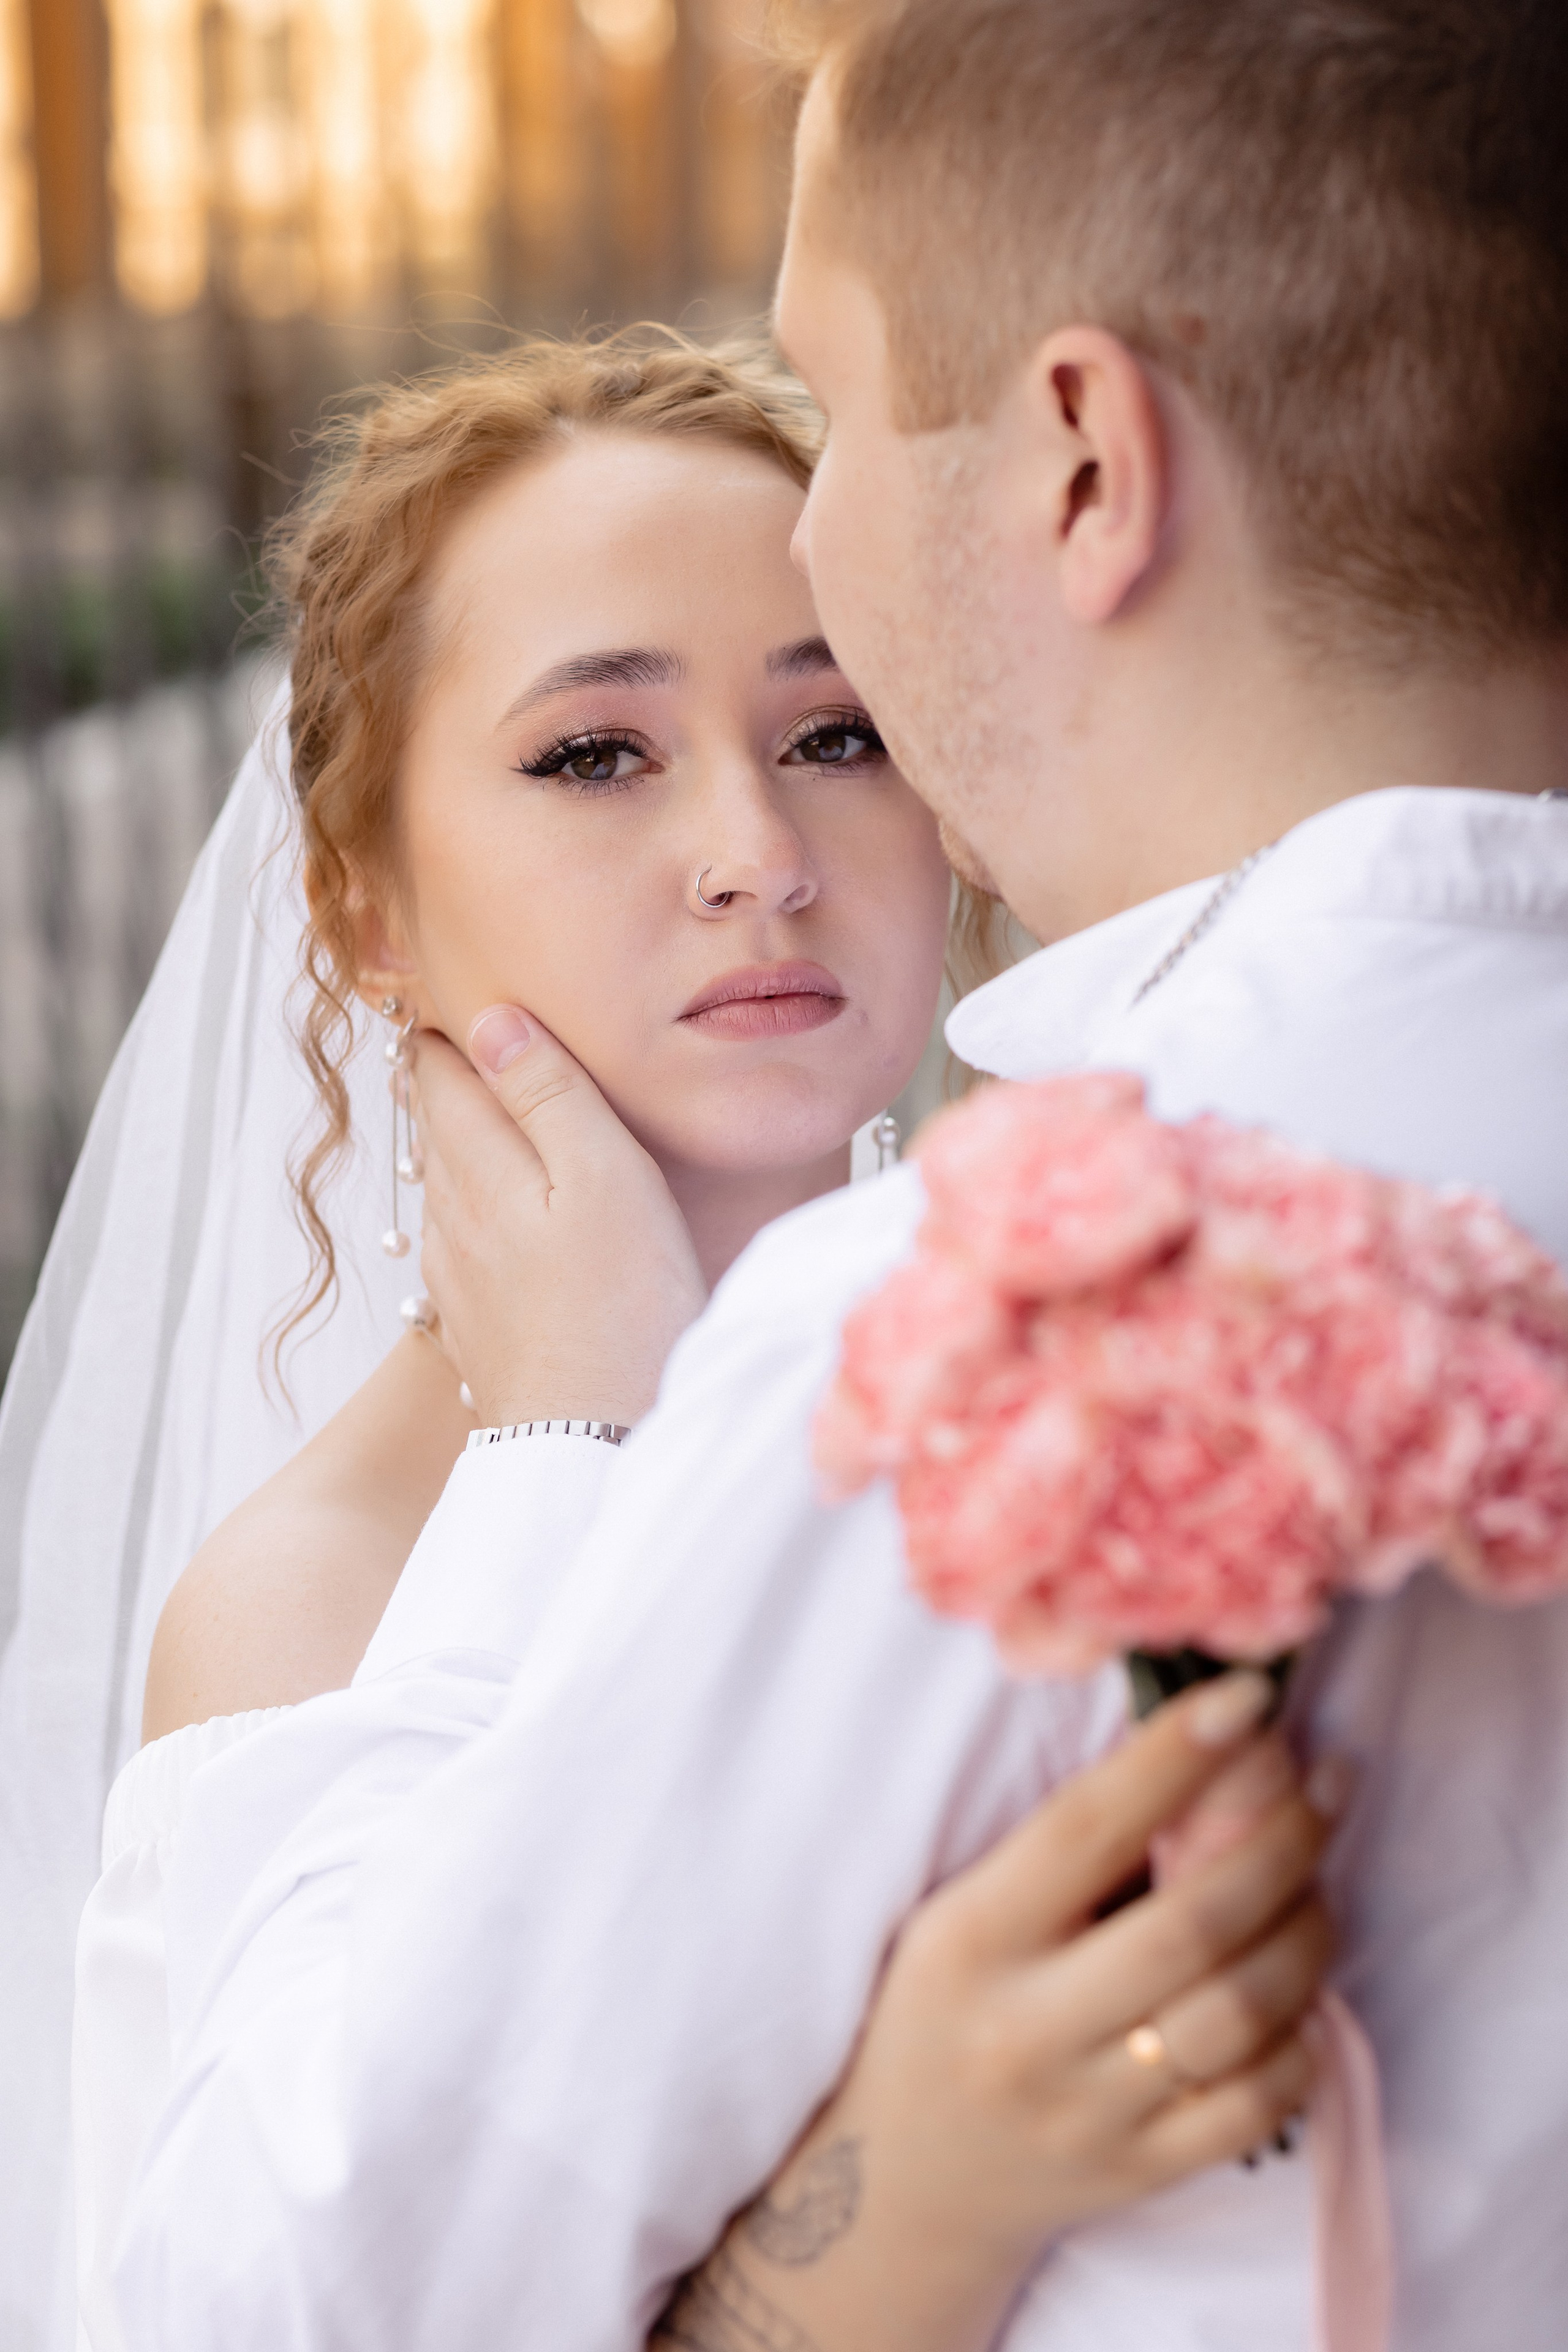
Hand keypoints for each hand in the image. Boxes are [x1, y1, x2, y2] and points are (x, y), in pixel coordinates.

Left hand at [411, 1010, 705, 1427]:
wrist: (596, 1445)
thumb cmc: (621, 1306)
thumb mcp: (603, 1174)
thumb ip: (549, 1091)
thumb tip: (494, 1019)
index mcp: (478, 1168)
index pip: (441, 1072)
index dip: (453, 1028)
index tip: (467, 994)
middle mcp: (449, 1220)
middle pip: (436, 1128)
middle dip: (451, 1081)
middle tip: (467, 1037)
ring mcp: (458, 1282)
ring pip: (446, 1190)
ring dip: (462, 1147)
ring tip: (487, 1115)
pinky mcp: (481, 1331)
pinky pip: (463, 1248)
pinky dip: (478, 1212)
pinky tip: (501, 1223)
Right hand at [656, 1671, 1340, 2351]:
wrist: (905, 2179)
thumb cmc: (943, 2007)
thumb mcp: (962, 1913)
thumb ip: (1062, 1854)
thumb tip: (1200, 1754)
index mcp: (972, 1936)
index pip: (1088, 1828)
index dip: (1175, 1756)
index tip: (1248, 1698)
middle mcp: (1028, 2028)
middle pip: (1190, 1927)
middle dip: (1282, 1843)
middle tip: (1328, 1784)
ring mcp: (1087, 2112)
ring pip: (1238, 2016)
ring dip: (1305, 1936)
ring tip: (1320, 1886)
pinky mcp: (1137, 2177)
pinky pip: (1253, 2107)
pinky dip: (1297, 2041)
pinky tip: (1302, 1993)